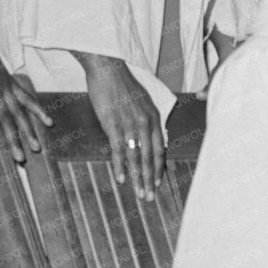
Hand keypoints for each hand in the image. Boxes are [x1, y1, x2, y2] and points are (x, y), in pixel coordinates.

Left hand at [0, 3, 49, 162]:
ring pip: (19, 112)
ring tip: (36, 148)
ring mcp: (5, 85)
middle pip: (5, 119)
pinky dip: (38, 111)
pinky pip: (27, 98)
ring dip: (28, 131)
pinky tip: (48, 123)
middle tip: (20, 160)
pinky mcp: (12, 81)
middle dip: (13, 141)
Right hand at [79, 53, 164, 200]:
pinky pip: (118, 150)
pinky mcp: (113, 124)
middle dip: (150, 179)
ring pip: (136, 157)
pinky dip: (120, 166)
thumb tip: (147, 135)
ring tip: (139, 194)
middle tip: (149, 197)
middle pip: (150, 157)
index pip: (160, 149)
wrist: (107, 70)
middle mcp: (145, 123)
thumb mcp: (142, 102)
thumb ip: (146, 119)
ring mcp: (130, 124)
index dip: (158, 168)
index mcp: (154, 118)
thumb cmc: (122, 85)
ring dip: (137, 178)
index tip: (157, 183)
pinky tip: (121, 179)